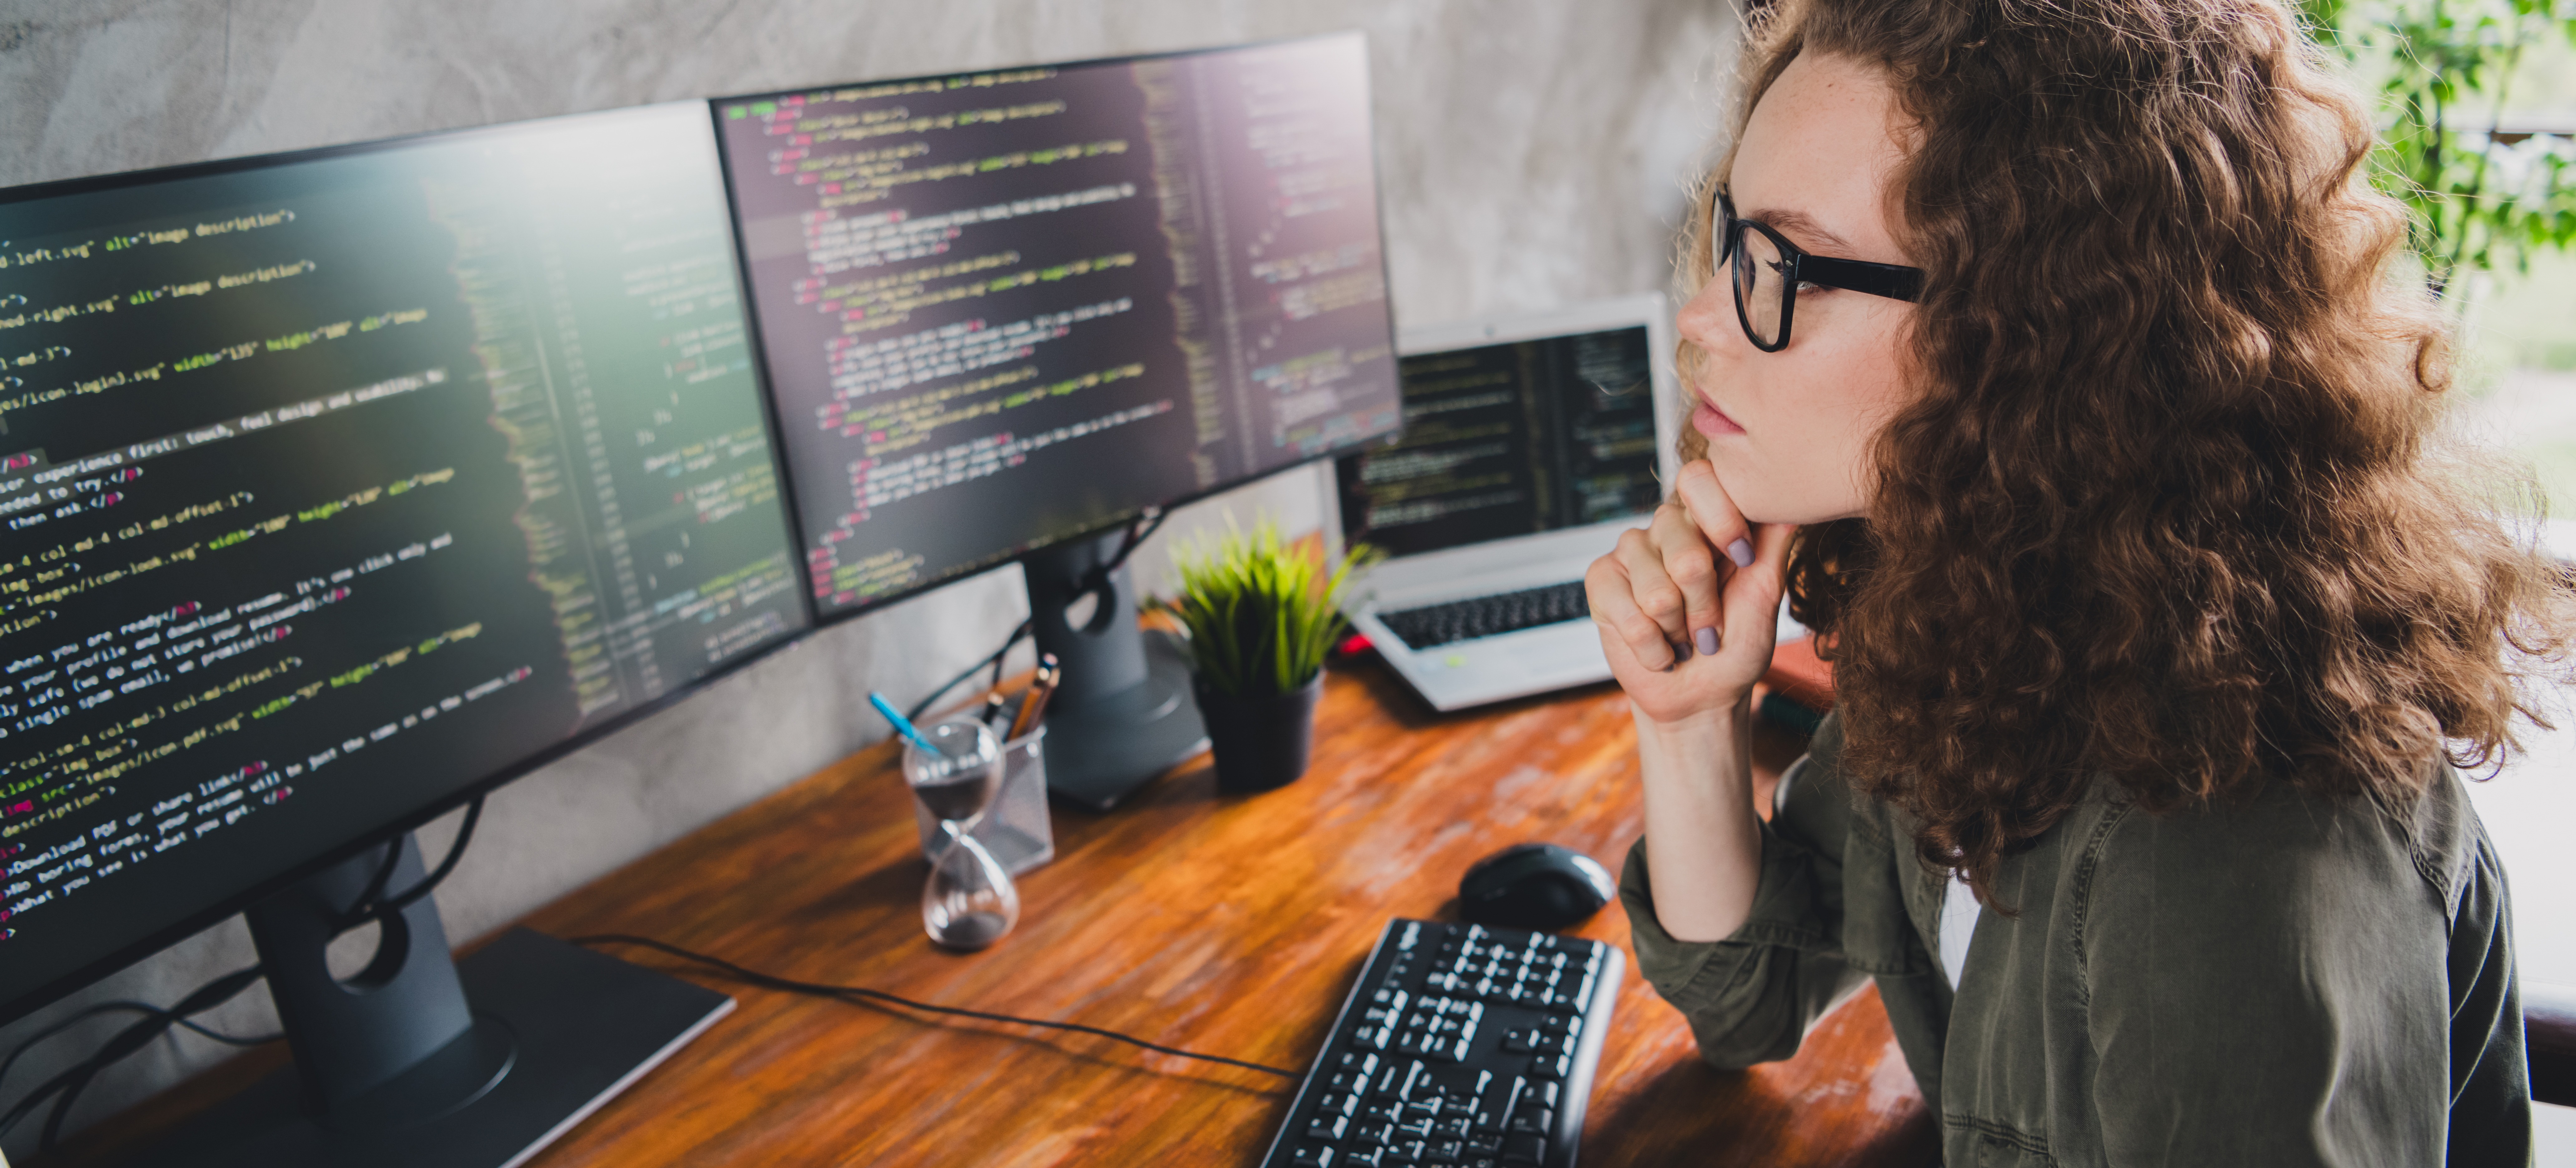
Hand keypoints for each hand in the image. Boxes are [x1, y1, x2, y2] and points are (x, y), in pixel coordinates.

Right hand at [1583, 459, 1793, 727]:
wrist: (1702, 696)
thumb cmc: (1737, 645)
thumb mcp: (1765, 595)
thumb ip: (1772, 545)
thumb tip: (1792, 501)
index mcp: (1707, 518)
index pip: (1700, 480)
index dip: (1721, 522)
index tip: (1741, 560)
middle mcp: (1668, 526)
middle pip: (1684, 551)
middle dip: (1704, 605)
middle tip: (1709, 626)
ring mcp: (1631, 551)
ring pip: (1656, 591)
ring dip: (1677, 630)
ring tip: (1682, 637)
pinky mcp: (1601, 579)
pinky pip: (1628, 613)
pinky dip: (1651, 645)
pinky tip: (1658, 648)